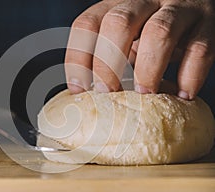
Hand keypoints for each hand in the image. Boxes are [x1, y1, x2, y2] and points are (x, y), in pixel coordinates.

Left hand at [65, 0, 214, 99]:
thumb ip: (111, 55)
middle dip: (108, 63)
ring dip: (148, 69)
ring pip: (159, 33)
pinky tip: (182, 95)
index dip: (78, 57)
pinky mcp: (207, 24)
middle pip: (119, 23)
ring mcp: (179, 9)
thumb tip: (88, 92)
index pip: (87, 24)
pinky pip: (199, 50)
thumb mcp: (127, 35)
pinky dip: (189, 76)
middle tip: (108, 92)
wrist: (197, 4)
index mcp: (118, 4)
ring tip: (145, 94)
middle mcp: (146, 1)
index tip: (78, 88)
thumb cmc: (150, 31)